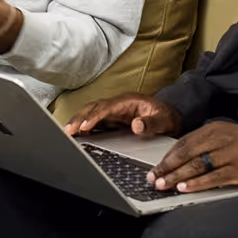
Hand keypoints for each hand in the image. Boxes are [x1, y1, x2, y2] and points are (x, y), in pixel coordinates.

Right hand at [63, 93, 182, 137]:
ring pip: (90, 113)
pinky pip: (94, 120)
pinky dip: (83, 126)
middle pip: (93, 108)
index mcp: (128, 102)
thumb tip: (136, 125)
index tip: (84, 127)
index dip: (94, 117)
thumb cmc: (167, 117)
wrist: (171, 115)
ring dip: (78, 121)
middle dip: (79, 118)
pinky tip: (77, 135)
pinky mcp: (112, 118)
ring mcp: (114, 111)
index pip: (106, 107)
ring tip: (66, 133)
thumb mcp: (164, 121)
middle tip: (67, 131)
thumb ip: (151, 123)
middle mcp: (118, 104)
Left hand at [147, 122, 237, 192]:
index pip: (184, 142)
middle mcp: (221, 138)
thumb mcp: (230, 137)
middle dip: (167, 167)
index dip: (168, 156)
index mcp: (217, 128)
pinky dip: (196, 184)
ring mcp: (230, 154)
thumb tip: (183, 159)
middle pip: (186, 153)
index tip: (156, 166)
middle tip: (153, 177)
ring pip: (196, 166)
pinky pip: (212, 178)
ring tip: (163, 185)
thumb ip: (209, 144)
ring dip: (176, 177)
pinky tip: (184, 189)